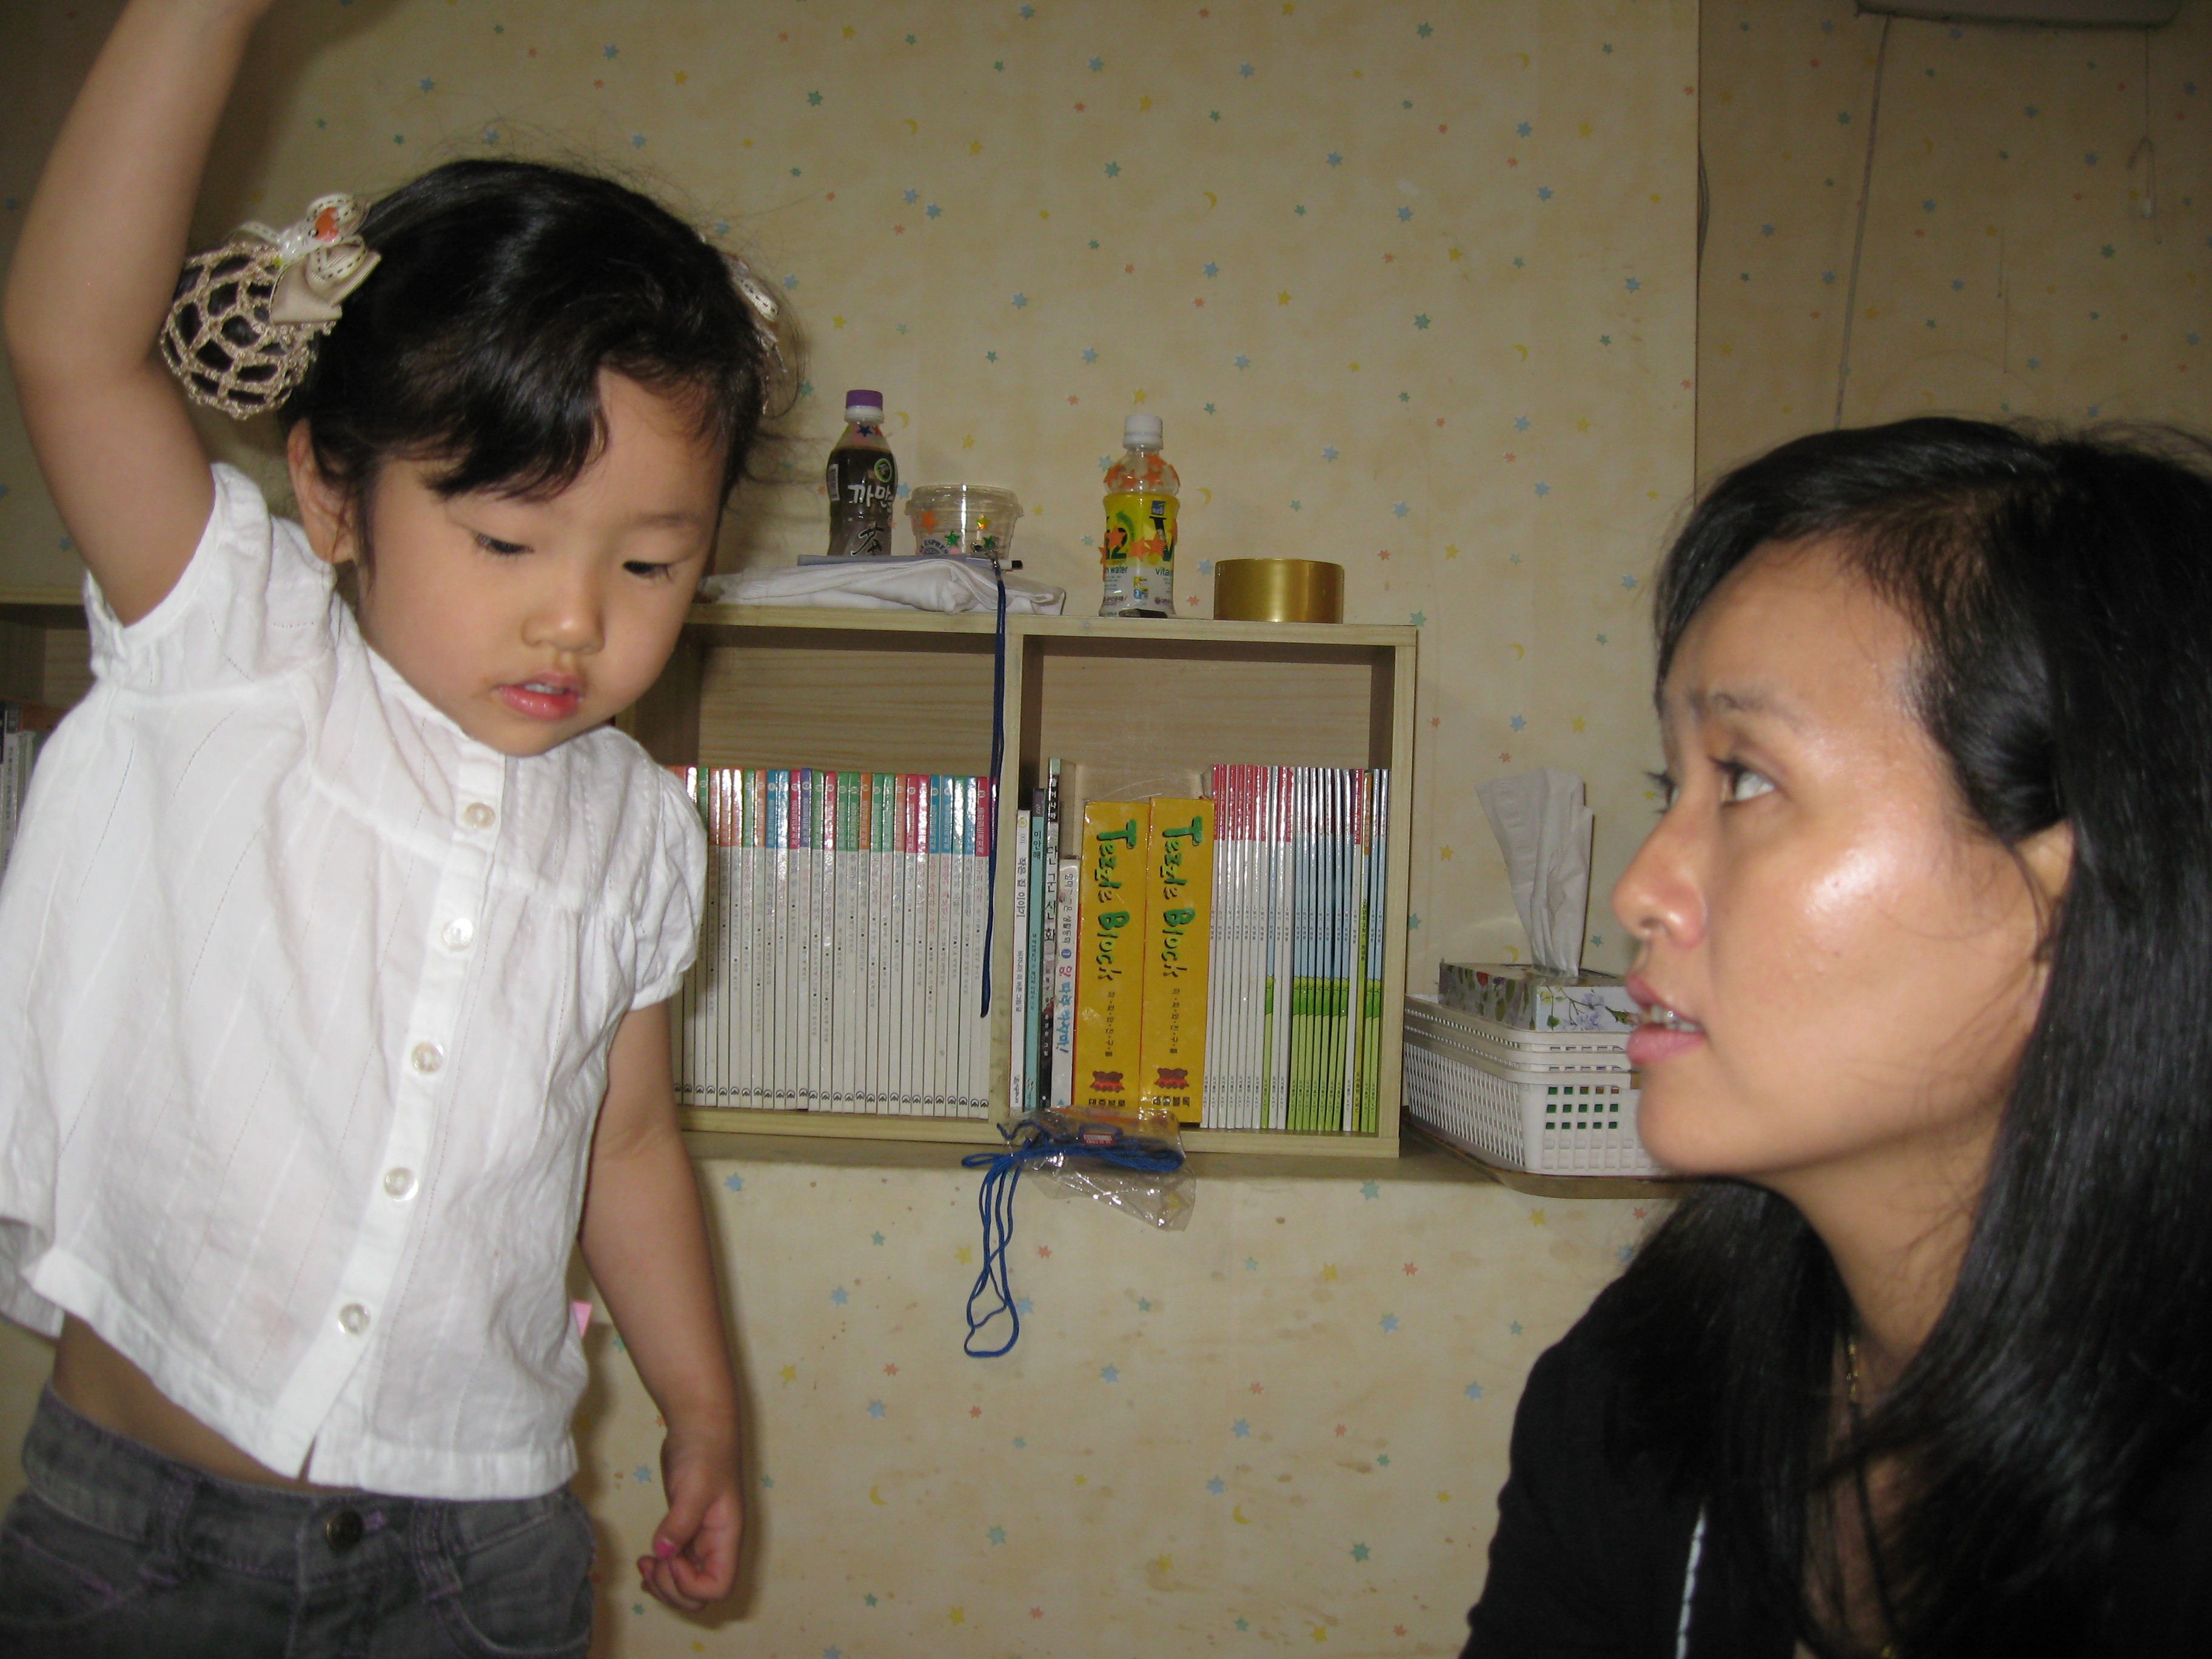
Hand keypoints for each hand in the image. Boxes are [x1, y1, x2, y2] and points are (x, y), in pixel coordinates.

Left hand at [636, 1422, 742, 1612]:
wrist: (698, 1425)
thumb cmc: (705, 1453)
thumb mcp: (695, 1487)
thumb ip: (679, 1522)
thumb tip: (662, 1554)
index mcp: (726, 1538)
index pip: (717, 1587)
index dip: (690, 1585)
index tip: (670, 1558)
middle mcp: (715, 1545)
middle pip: (699, 1595)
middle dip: (672, 1590)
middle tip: (652, 1564)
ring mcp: (699, 1539)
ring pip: (684, 1584)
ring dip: (662, 1585)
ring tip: (644, 1564)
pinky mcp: (683, 1530)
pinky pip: (673, 1566)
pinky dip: (658, 1572)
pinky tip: (645, 1561)